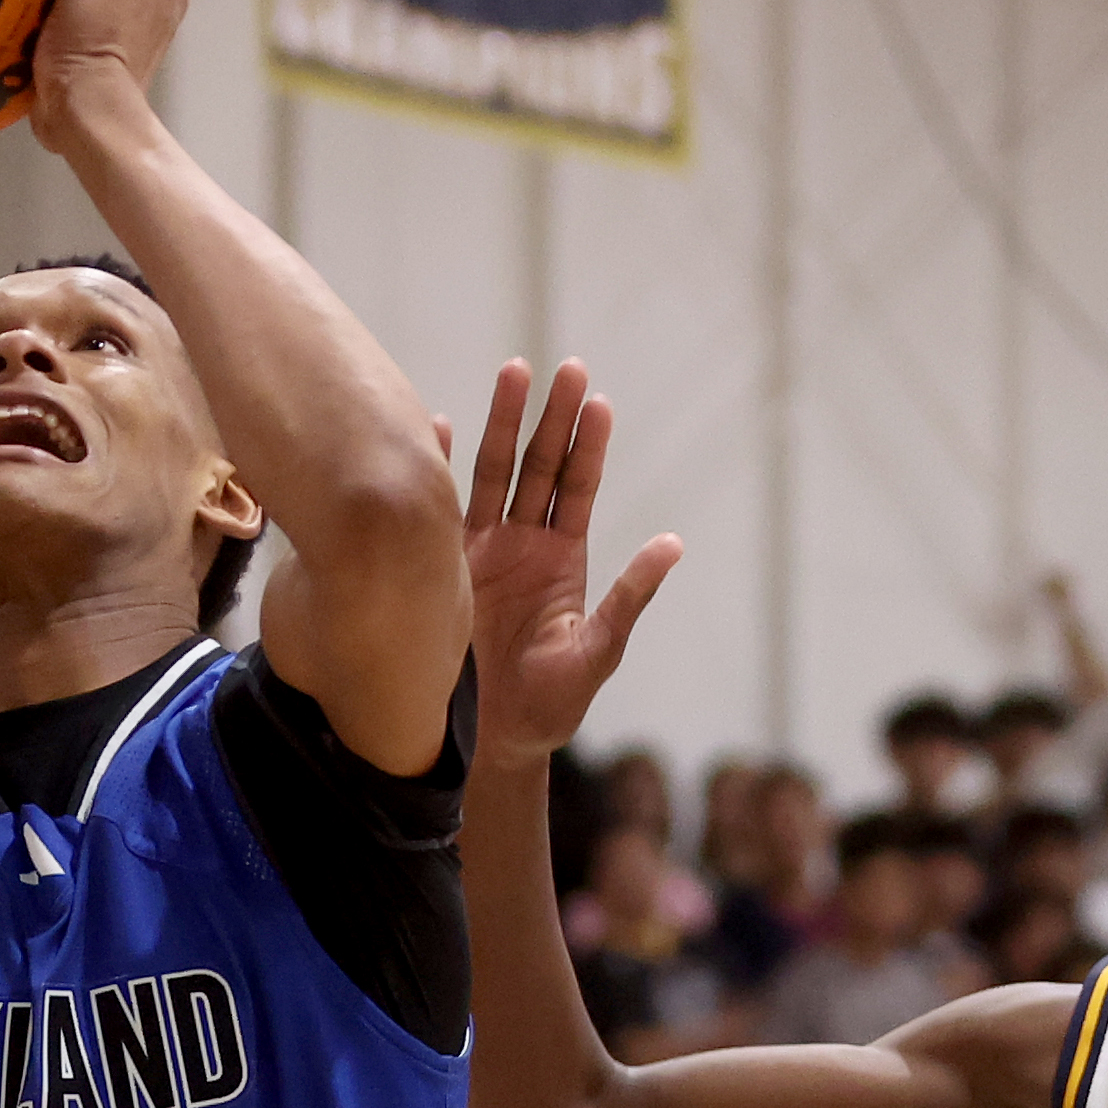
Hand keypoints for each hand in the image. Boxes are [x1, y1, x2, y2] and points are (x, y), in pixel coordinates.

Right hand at [459, 360, 681, 766]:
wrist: (490, 740)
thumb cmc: (550, 704)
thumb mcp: (596, 651)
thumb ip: (629, 598)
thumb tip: (672, 544)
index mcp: (562, 560)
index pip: (578, 489)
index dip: (588, 446)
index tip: (598, 401)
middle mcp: (524, 544)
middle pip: (539, 466)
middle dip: (551, 417)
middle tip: (565, 368)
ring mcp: (481, 551)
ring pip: (494, 473)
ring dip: (504, 423)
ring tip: (515, 371)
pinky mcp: (443, 568)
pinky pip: (440, 508)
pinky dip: (438, 466)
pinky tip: (435, 423)